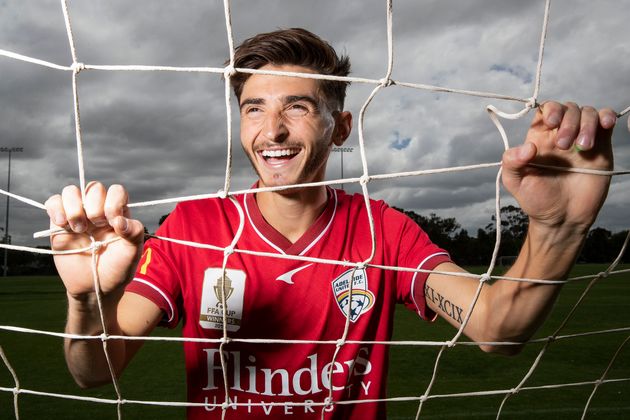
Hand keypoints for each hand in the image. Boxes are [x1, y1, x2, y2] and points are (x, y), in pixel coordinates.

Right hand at [45, 182, 144, 297]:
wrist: (95, 286)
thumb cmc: (117, 268)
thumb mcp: (133, 252)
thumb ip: (134, 232)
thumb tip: (119, 220)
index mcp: (118, 213)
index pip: (116, 191)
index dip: (113, 202)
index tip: (113, 223)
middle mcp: (98, 210)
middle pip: (93, 188)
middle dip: (95, 206)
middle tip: (96, 226)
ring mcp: (78, 215)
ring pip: (71, 191)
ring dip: (74, 207)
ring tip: (79, 229)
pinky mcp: (59, 223)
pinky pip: (53, 202)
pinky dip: (56, 208)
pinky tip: (62, 224)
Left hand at [501, 101, 615, 231]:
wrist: (563, 218)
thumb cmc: (537, 200)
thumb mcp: (515, 182)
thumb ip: (512, 162)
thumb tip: (528, 146)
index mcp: (539, 138)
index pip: (546, 110)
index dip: (551, 109)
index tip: (552, 122)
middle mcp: (560, 135)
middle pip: (568, 109)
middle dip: (568, 122)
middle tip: (564, 147)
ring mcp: (581, 139)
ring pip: (588, 113)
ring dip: (587, 123)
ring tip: (583, 147)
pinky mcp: (601, 147)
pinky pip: (606, 122)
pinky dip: (607, 117)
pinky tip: (606, 125)